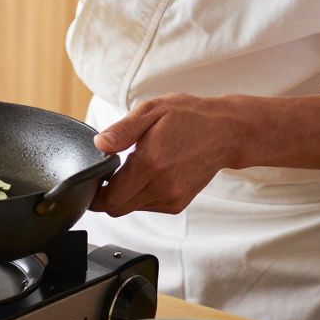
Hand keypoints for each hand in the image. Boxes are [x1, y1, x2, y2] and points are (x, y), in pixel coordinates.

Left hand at [88, 93, 241, 215]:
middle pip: (117, 208)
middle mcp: (162, 186)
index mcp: (151, 164)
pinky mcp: (178, 203)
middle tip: (109, 172)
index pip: (109, 198)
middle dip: (106, 194)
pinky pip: (147, 206)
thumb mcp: (151, 111)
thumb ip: (122, 130)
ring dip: (125, 194)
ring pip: (131, 208)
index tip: (94, 177)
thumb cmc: (188, 117)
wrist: (225, 132)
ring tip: (135, 167)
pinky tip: (149, 174)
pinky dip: (140, 195)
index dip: (95, 190)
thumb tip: (99, 144)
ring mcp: (172, 198)